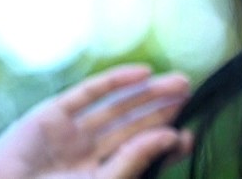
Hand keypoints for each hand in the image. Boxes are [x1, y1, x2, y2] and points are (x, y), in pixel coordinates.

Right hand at [0, 65, 191, 178]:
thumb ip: (136, 158)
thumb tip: (173, 135)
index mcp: (98, 177)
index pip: (140, 155)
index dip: (165, 143)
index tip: (190, 134)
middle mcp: (85, 154)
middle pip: (132, 127)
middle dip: (161, 109)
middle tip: (189, 93)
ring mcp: (68, 134)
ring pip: (117, 108)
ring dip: (147, 93)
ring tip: (177, 82)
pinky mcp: (50, 115)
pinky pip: (88, 93)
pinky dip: (115, 81)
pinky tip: (143, 73)